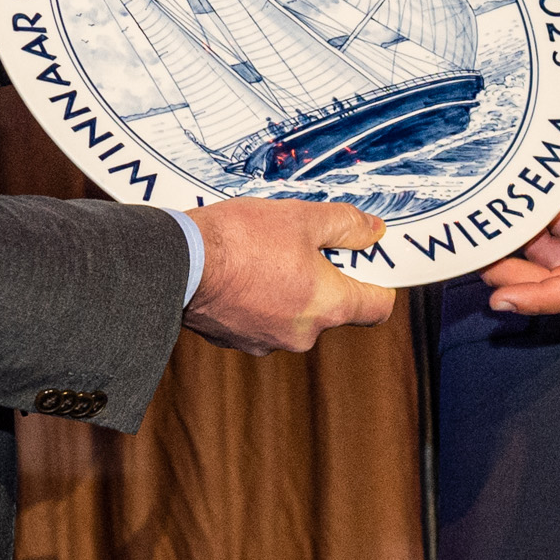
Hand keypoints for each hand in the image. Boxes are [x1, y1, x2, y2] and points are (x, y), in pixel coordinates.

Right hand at [183, 198, 395, 354]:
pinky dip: (258, 298)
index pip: (378, 307)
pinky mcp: (236, 340)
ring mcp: (267, 341)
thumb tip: (373, 231)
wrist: (178, 264)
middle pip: (331, 308)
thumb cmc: (241, 240)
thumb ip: (345, 225)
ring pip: (293, 313)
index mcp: (328, 307)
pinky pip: (261, 318)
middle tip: (304, 244)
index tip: (372, 263)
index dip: (381, 282)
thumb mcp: (303, 218)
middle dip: (323, 278)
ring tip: (264, 254)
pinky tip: (241, 271)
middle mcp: (303, 335)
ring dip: (287, 288)